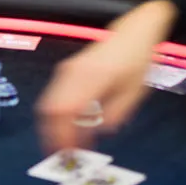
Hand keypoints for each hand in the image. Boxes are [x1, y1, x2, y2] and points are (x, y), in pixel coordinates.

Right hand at [35, 0, 176, 153]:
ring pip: (48, 102)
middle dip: (52, 134)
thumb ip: (115, 114)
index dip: (64, 135)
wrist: (133, 32)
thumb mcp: (134, 92)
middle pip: (51, 108)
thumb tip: (97, 132)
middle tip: (61, 153)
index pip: (67, 112)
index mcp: (93, 78)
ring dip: (52, 125)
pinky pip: (53, 96)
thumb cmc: (137, 60)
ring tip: (62, 143)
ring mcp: (68, 69)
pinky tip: (66, 125)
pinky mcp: (67, 69)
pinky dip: (55, 113)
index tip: (69, 152)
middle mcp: (75, 72)